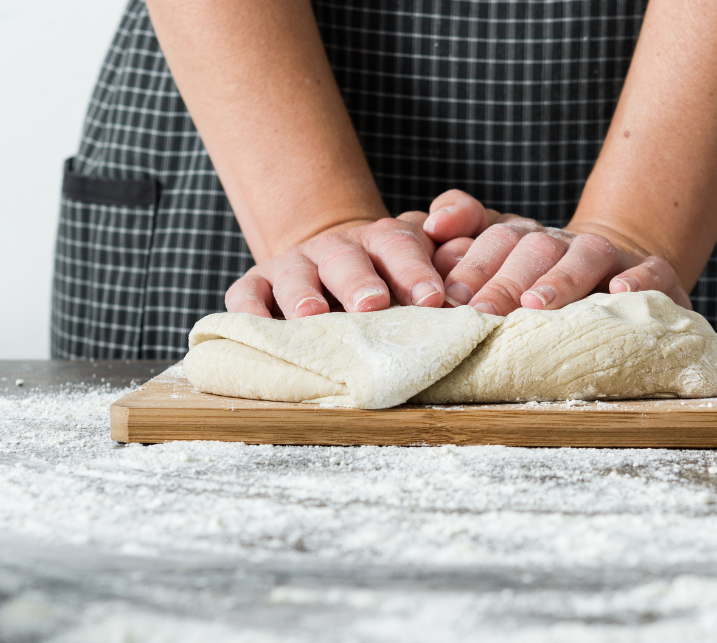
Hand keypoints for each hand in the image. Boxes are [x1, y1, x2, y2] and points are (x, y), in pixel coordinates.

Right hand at [225, 212, 443, 317]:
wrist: (332, 263)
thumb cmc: (388, 280)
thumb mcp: (420, 267)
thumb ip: (446, 271)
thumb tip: (469, 295)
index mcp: (381, 241)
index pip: (399, 247)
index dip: (415, 271)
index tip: (432, 300)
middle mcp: (336, 249)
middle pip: (346, 259)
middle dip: (359, 282)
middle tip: (373, 305)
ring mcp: (293, 265)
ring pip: (294, 274)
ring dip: (303, 294)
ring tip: (313, 315)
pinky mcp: (257, 285)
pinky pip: (246, 294)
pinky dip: (248, 310)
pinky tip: (257, 327)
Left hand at [422, 190, 691, 313]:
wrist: (617, 279)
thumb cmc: (542, 287)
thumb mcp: (496, 266)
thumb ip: (463, 239)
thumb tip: (432, 223)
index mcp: (524, 240)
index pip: (493, 238)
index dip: (470, 264)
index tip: (447, 296)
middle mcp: (565, 242)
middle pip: (533, 246)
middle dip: (504, 280)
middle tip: (480, 312)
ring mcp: (610, 257)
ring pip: (587, 254)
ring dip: (560, 279)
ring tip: (537, 306)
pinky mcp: (655, 275)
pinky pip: (652, 270)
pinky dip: (639, 280)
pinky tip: (620, 293)